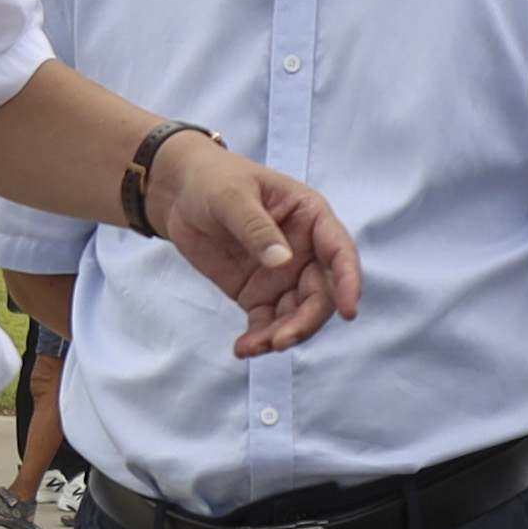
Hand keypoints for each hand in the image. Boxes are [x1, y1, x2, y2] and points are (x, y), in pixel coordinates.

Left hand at [151, 136, 361, 354]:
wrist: (179, 194)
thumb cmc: (213, 180)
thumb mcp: (231, 196)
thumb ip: (256, 228)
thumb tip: (283, 262)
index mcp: (310, 217)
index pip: (339, 252)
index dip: (348, 281)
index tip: (348, 311)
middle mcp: (305, 251)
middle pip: (320, 294)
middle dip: (305, 322)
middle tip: (280, 341)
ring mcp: (283, 276)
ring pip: (296, 315)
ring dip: (281, 335)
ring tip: (252, 347)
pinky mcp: (258, 294)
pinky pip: (267, 323)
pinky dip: (258, 339)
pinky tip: (243, 348)